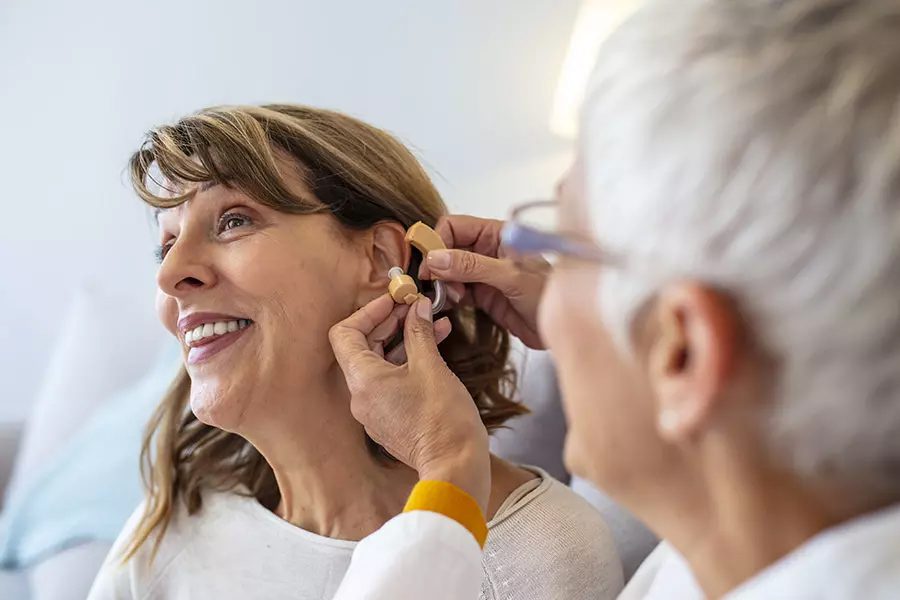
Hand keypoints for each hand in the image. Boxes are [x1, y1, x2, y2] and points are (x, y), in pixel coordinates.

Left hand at [329, 293, 490, 510]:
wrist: (455, 466)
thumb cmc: (443, 419)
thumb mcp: (431, 366)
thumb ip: (419, 331)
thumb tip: (417, 307)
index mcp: (362, 379)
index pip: (345, 333)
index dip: (369, 311)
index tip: (394, 300)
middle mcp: (360, 396)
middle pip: (362, 346)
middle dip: (389, 322)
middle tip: (415, 306)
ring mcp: (373, 410)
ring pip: (379, 363)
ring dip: (402, 340)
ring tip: (432, 323)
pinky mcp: (388, 419)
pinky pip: (390, 381)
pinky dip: (407, 361)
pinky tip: (434, 347)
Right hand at [418, 215, 547, 348]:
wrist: (563, 328)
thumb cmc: (548, 294)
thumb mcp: (510, 276)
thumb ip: (472, 266)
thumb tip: (436, 258)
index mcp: (497, 233)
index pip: (454, 226)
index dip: (438, 241)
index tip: (430, 263)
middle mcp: (487, 249)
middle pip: (447, 247)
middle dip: (438, 264)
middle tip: (437, 284)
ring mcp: (483, 272)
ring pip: (448, 270)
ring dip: (443, 282)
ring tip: (450, 297)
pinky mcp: (482, 294)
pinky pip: (455, 290)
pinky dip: (448, 296)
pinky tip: (450, 303)